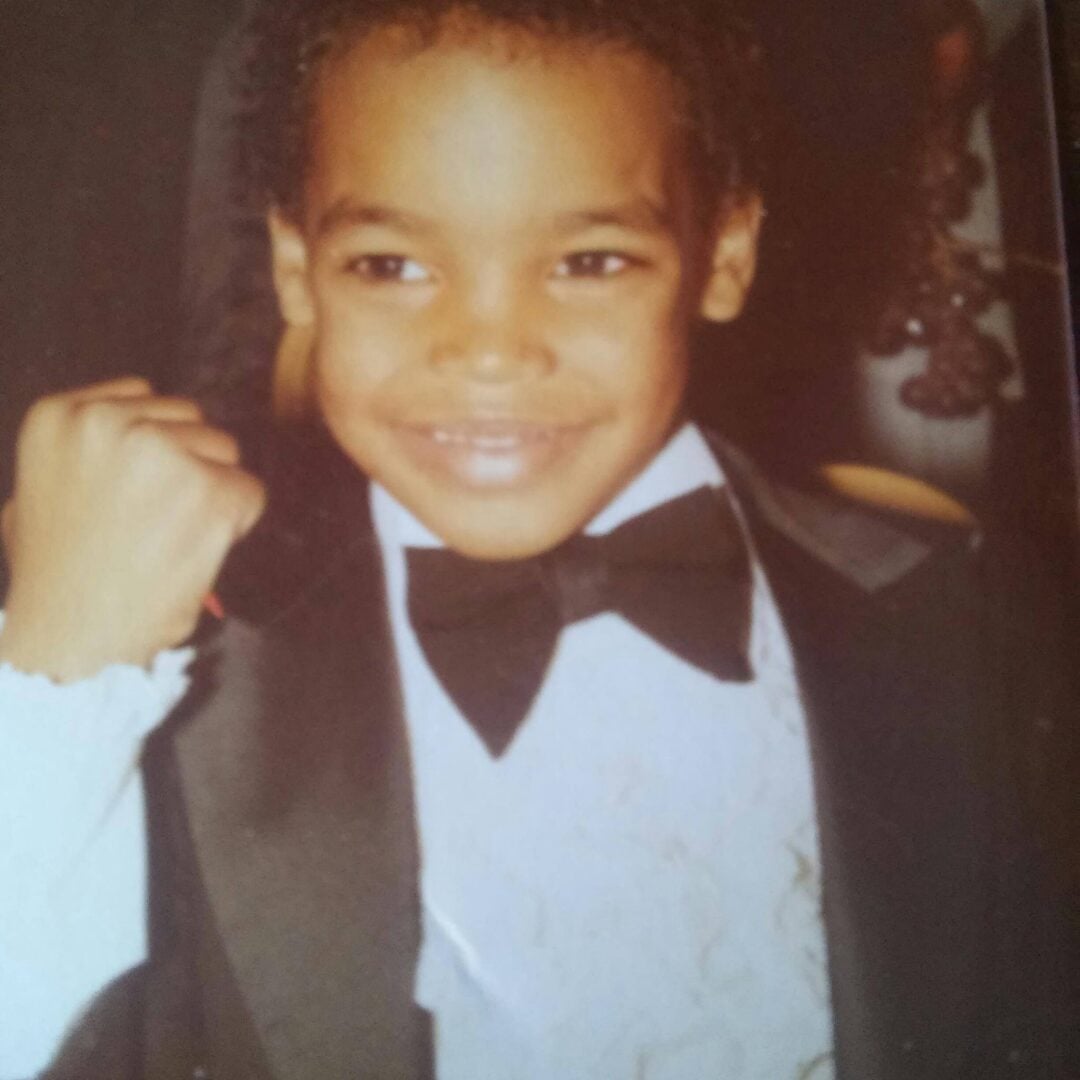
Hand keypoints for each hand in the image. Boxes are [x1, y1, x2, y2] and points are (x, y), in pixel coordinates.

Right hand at [0, 377, 265, 680]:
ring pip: (224, 451)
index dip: (153, 448)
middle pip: (191, 419)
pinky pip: (250, 492)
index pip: (144, 396)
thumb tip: (125, 429)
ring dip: (211, 492)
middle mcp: (108, 423)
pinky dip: (236, 524)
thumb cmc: (55, 577)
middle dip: (187, 465)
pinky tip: (194, 551)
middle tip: (155, 521)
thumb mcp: (35, 490)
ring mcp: (160, 454)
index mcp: (61, 415)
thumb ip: (82, 450)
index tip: (136, 488)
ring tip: (169, 538)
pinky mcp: (208, 491)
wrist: (69, 637)